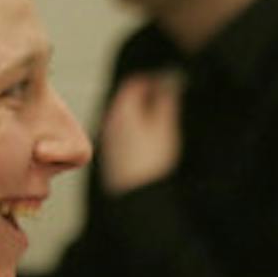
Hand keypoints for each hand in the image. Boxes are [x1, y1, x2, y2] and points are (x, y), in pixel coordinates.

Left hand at [99, 71, 180, 194]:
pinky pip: (123, 136)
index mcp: (122, 109)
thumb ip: (167, 99)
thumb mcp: (165, 125)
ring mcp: (109, 140)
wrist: (135, 195)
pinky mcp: (111, 157)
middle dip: (146, 98)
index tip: (166, 81)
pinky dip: (135, 133)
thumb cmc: (151, 160)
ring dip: (141, 116)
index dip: (152, 81)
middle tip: (165, 99)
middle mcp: (110, 122)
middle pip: (127, 101)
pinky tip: (148, 144)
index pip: (134, 84)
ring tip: (160, 122)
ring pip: (124, 120)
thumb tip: (168, 82)